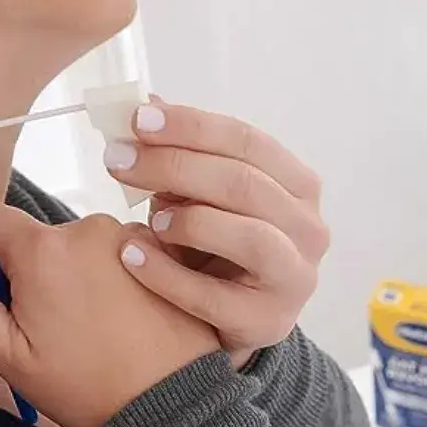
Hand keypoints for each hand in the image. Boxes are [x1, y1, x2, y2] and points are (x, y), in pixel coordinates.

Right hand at [0, 207, 218, 426]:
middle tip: (59, 324)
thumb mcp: (7, 356)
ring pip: (87, 244)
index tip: (6, 292)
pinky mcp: (166, 251)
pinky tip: (132, 315)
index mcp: (43, 249)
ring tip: (101, 325)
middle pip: (44, 236)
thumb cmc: (87, 385)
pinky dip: (123, 273)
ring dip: (84, 272)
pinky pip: (126, 250)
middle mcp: (89, 227)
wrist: (171, 403)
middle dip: (41, 270)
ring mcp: (133, 236)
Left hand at [105, 100, 329, 366]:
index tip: (138, 120)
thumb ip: (184, 153)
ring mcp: (294, 278)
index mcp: (299, 185)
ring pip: (249, 237)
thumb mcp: (206, 195)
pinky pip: (213, 296)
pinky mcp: (267, 321)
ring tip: (145, 218)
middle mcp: (308, 228)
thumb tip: (149, 103)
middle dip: (175, 166)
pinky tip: (131, 256)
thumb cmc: (219, 249)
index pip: (248, 142)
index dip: (192, 126)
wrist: (234, 322)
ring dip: (189, 221)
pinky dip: (167, 274)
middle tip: (118, 161)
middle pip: (244, 184)